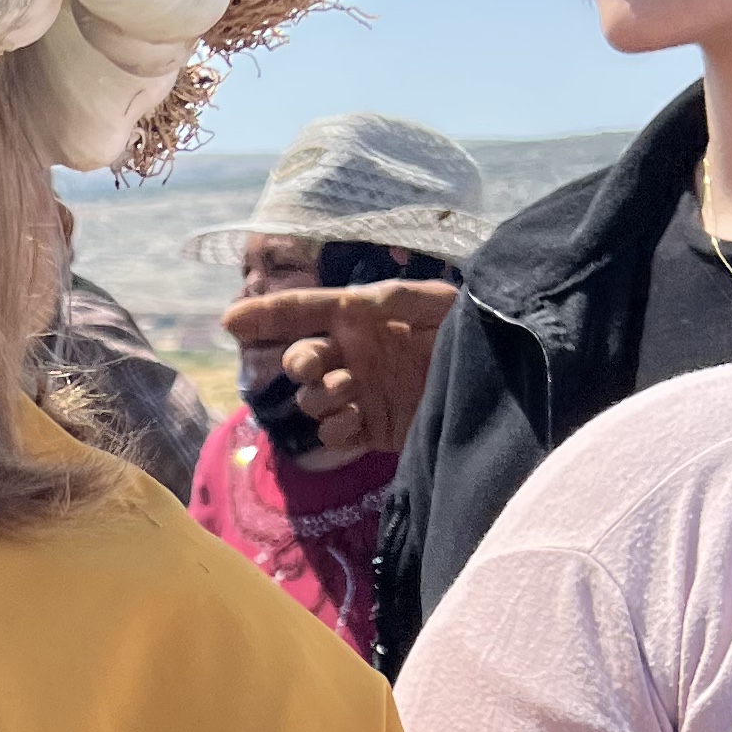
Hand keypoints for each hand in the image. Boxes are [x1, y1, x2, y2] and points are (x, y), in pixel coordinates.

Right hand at [220, 280, 457, 457]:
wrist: (501, 385)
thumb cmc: (472, 331)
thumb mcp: (437, 302)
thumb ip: (391, 299)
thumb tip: (349, 305)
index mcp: (362, 319)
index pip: (304, 312)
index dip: (266, 315)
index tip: (230, 322)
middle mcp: (354, 356)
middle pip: (299, 360)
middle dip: (299, 362)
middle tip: (316, 366)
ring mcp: (359, 395)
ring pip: (309, 400)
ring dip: (320, 395)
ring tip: (351, 392)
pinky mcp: (371, 430)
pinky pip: (330, 433)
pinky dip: (334, 427)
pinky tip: (357, 418)